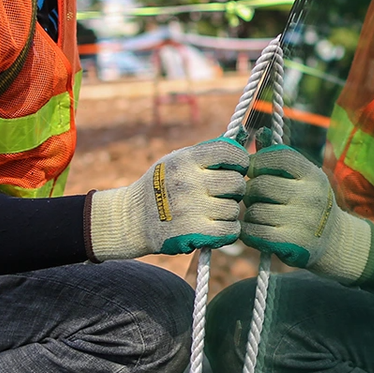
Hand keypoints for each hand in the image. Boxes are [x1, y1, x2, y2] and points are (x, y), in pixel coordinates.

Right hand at [89, 137, 246, 260]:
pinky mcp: (193, 233)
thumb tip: (242, 139)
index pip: (229, 152)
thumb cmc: (160, 186)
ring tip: (214, 210)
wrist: (131, 219)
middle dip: (235, 189)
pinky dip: (228, 230)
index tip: (237, 168)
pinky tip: (217, 226)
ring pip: (234, 209)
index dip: (240, 161)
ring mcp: (191, 209)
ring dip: (229, 211)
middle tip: (224, 193)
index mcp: (185, 160)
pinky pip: (230, 230)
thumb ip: (206, 154)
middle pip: (236, 183)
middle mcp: (188, 182)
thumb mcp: (175, 160)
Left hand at [240, 145, 372, 281]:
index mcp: (313, 175)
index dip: (258, 161)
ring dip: (250, 214)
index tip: (254, 171)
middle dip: (250, 191)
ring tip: (260, 215)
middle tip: (254, 197)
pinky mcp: (292, 244)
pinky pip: (254, 232)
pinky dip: (249, 232)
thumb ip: (280, 157)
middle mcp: (311, 196)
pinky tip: (256, 230)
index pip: (278, 157)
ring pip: (254, 211)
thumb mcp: (303, 177)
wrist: (334, 240)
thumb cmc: (309, 202)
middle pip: (260, 185)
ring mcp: (303, 221)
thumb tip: (261, 132)